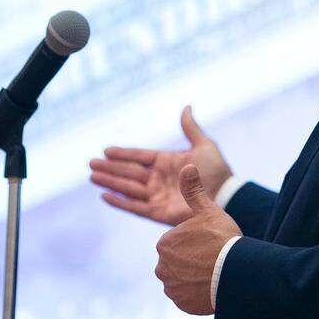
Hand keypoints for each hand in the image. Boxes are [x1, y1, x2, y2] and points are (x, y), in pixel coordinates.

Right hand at [89, 105, 232, 225]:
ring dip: (110, 182)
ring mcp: (157, 195)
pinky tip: (105, 195)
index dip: (123, 153)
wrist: (227, 196)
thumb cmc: (218, 171)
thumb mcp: (204, 145)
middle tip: (90, 163)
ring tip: (93, 176)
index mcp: (166, 162)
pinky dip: (120, 201)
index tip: (106, 150)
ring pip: (128, 187)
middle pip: (129, 171)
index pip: (139, 156)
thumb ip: (191, 128)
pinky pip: (135, 206)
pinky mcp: (158, 212)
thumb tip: (187, 107)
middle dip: (110, 168)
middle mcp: (158, 179)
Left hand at [155, 164, 241, 314]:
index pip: (175, 243)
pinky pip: (185, 297)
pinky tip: (210, 285)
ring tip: (212, 272)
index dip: (193, 242)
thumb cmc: (223, 239)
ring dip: (192, 277)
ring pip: (180, 279)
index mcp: (165, 243)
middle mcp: (162, 266)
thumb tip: (186, 165)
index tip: (208, 243)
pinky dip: (195, 293)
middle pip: (176, 262)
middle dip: (190, 261)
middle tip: (211, 258)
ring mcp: (171, 287)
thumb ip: (193, 191)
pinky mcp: (181, 304)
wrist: (238, 274)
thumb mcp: (208, 211)